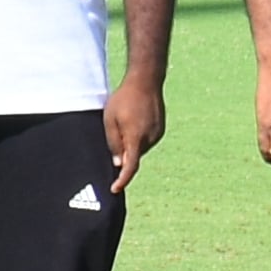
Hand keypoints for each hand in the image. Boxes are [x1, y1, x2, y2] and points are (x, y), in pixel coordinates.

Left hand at [97, 70, 160, 202]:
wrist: (146, 82)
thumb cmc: (123, 99)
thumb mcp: (110, 120)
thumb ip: (114, 143)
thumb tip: (119, 163)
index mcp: (136, 138)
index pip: (131, 166)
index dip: (122, 180)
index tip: (115, 189)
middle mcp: (150, 139)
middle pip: (134, 156)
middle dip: (124, 153)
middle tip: (115, 133)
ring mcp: (157, 134)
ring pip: (140, 148)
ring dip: (131, 143)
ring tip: (125, 121)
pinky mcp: (160, 129)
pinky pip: (146, 140)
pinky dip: (138, 137)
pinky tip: (134, 120)